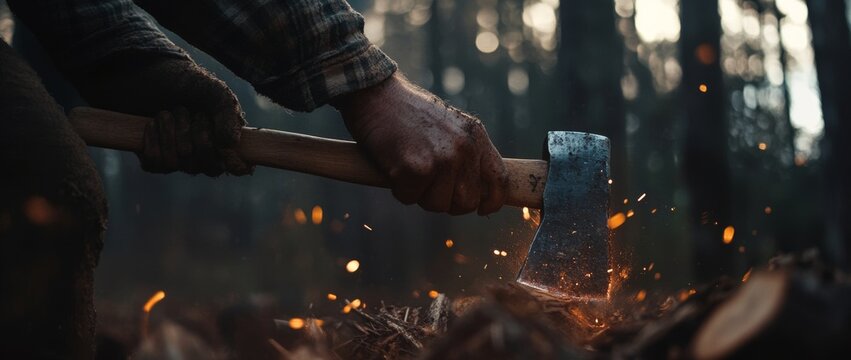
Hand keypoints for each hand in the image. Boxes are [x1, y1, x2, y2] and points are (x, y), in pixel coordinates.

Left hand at [73, 55, 250, 175]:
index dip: (231, 158)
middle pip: (205, 166)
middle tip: (185, 110)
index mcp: (226, 139)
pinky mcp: (155, 159)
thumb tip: (231, 144)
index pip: (239, 166)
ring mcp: (179, 159)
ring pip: (179, 164)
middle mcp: (206, 154)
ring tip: (166, 113)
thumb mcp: (212, 90)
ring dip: (171, 134)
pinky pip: (156, 165)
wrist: (144, 74)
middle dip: (194, 134)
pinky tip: (151, 124)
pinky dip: (153, 142)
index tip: (217, 137)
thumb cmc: (185, 82)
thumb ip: (227, 113)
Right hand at [331, 73, 507, 214]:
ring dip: (419, 194)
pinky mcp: (415, 169)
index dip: (491, 201)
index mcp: (475, 136)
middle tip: (426, 182)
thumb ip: (466, 154)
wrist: (374, 92)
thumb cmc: (406, 112)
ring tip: (407, 166)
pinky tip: (393, 164)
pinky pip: (409, 199)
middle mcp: (463, 148)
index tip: (480, 208)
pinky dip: (398, 189)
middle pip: (467, 202)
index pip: (499, 180)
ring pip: (438, 205)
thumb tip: (475, 192)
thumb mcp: (449, 126)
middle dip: (446, 201)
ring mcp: (441, 159)